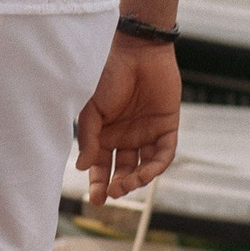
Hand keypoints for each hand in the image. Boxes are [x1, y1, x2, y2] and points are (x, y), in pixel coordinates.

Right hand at [75, 34, 179, 206]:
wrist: (138, 50)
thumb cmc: (108, 74)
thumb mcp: (91, 107)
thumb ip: (88, 137)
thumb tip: (83, 167)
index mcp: (104, 133)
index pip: (101, 166)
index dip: (97, 184)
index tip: (95, 200)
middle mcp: (125, 137)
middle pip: (122, 171)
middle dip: (116, 186)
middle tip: (110, 195)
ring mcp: (147, 134)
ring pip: (143, 166)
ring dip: (135, 179)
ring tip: (126, 184)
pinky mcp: (167, 128)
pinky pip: (164, 154)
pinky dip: (156, 166)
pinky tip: (146, 172)